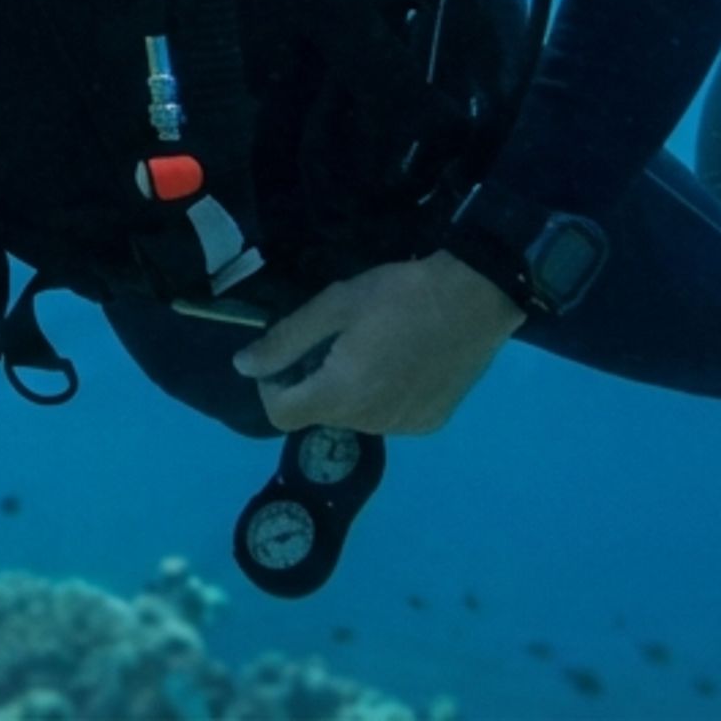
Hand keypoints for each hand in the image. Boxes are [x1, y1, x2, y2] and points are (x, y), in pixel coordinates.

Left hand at [232, 252, 525, 436]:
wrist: (477, 298)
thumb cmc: (401, 294)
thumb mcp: (336, 305)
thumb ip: (285, 340)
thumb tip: (243, 366)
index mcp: (341, 394)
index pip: (281, 415)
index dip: (272, 387)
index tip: (287, 357)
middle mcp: (371, 422)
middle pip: (318, 414)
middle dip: (312, 382)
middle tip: (335, 340)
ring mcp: (404, 427)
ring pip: (354, 416)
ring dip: (347, 390)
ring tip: (371, 347)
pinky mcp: (430, 422)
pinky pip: (388, 416)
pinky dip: (382, 396)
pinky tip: (401, 363)